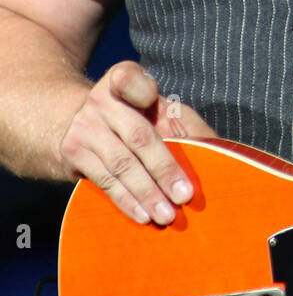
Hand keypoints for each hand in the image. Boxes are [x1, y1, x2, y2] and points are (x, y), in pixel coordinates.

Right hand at [59, 60, 217, 225]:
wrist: (72, 124)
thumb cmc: (131, 118)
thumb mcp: (156, 110)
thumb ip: (184, 123)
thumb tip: (217, 150)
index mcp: (123, 81)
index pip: (131, 80)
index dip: (140, 89)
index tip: (151, 99)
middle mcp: (100, 101)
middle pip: (137, 136)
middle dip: (163, 168)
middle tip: (184, 196)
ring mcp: (83, 127)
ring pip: (121, 164)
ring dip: (147, 193)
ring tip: (167, 214)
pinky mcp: (72, 153)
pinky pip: (104, 181)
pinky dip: (126, 201)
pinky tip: (142, 215)